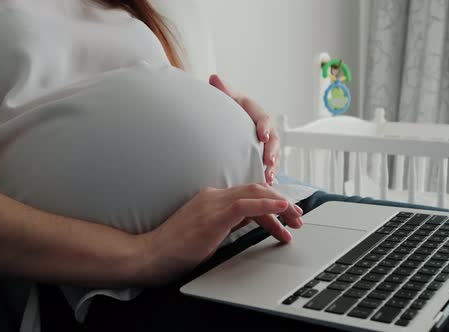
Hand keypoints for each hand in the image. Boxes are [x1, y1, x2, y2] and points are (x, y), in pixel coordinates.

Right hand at [143, 183, 302, 283]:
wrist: (150, 254)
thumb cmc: (175, 248)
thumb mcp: (208, 231)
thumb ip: (228, 222)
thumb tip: (251, 221)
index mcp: (212, 198)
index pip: (249, 194)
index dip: (271, 202)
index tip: (286, 216)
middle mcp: (214, 195)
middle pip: (257, 190)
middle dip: (282, 202)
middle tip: (298, 218)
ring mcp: (214, 203)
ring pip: (256, 194)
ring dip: (281, 205)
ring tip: (296, 219)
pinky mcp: (214, 215)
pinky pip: (247, 204)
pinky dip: (268, 204)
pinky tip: (282, 208)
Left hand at [209, 74, 279, 184]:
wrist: (226, 120)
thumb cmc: (228, 107)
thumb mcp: (227, 98)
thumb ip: (223, 91)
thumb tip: (214, 79)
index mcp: (256, 113)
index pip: (264, 119)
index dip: (265, 128)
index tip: (262, 137)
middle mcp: (264, 128)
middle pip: (274, 140)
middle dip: (272, 152)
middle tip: (268, 162)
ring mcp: (265, 143)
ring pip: (273, 154)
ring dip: (272, 167)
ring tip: (268, 178)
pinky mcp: (262, 154)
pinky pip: (268, 165)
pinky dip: (268, 174)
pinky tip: (266, 184)